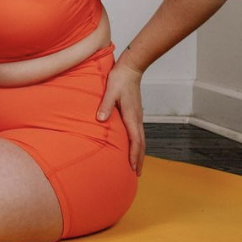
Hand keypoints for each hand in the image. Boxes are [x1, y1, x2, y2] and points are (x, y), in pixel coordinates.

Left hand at [96, 56, 144, 176]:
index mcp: (131, 116)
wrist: (130, 68)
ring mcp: (137, 116)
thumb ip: (105, 106)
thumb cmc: (119, 79)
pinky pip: (138, 132)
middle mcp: (137, 118)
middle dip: (139, 159)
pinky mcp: (135, 113)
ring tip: (136, 164)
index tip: (134, 169)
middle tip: (137, 173)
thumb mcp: (109, 92)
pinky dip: (137, 143)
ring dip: (139, 152)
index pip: (136, 141)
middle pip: (141, 144)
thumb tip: (100, 120)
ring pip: (141, 139)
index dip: (134, 156)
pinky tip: (133, 146)